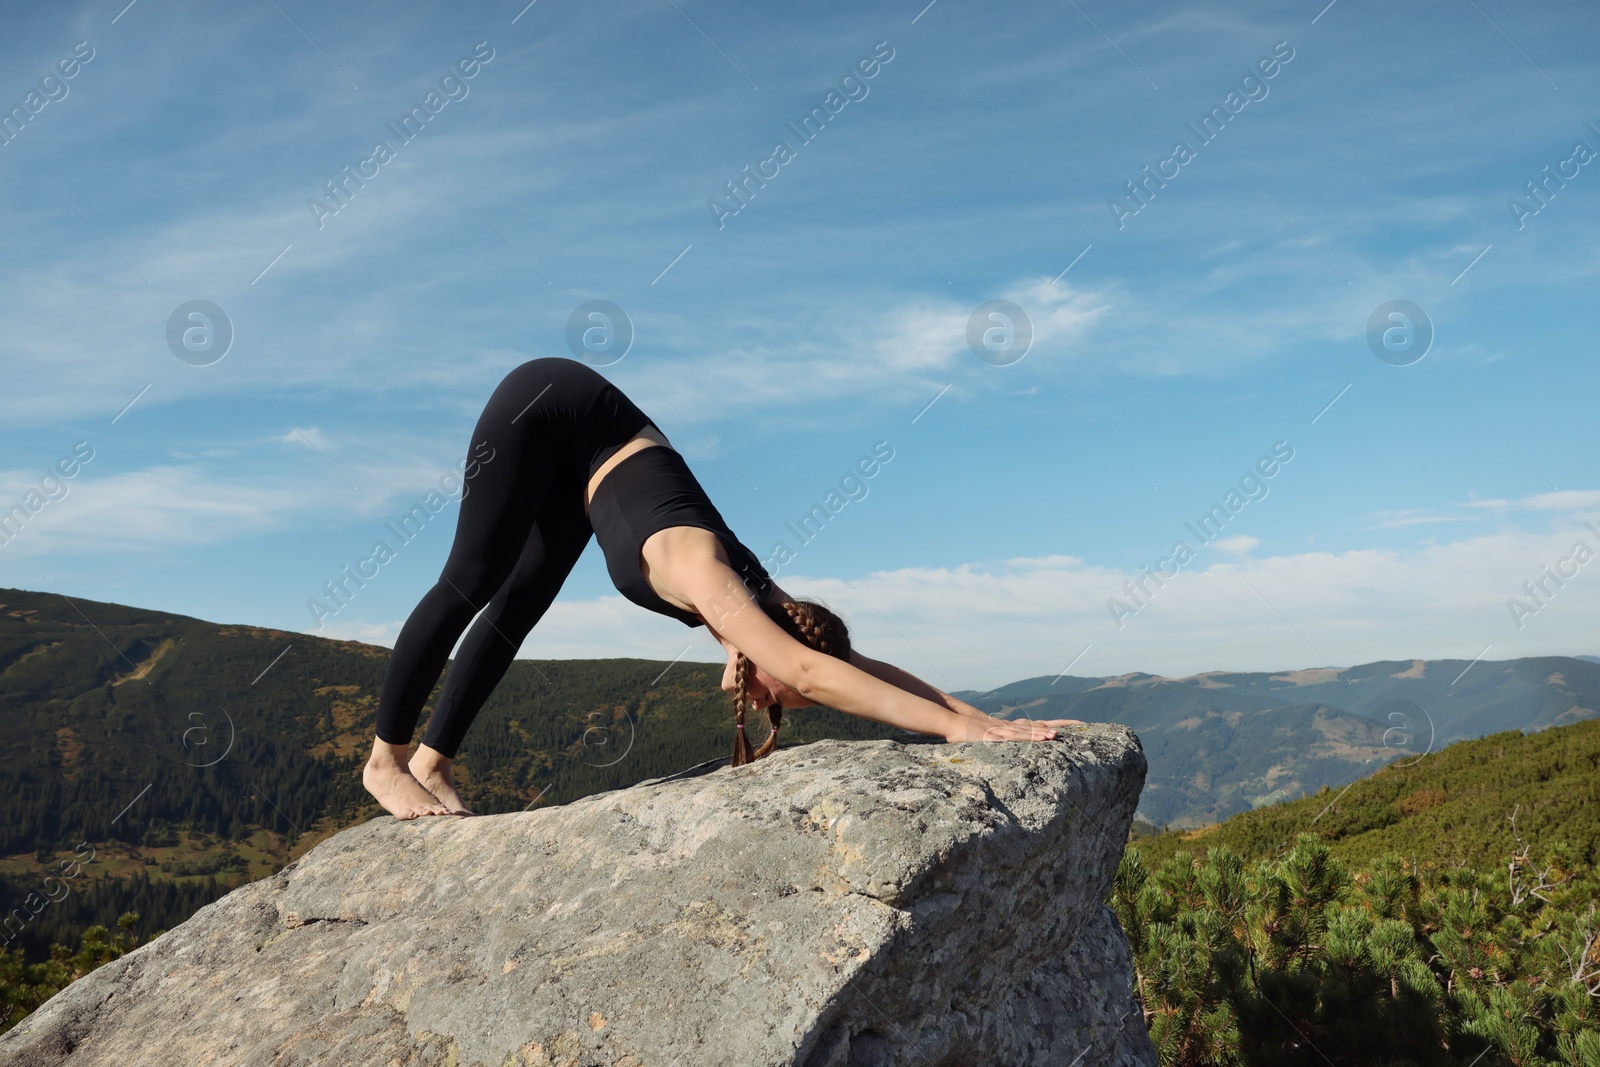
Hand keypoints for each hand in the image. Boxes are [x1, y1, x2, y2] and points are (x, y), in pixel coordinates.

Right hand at [943, 715, 1074, 742]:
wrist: (952, 722)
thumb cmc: (969, 733)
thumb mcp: (987, 738)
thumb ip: (998, 743)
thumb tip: (1009, 754)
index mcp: (1005, 729)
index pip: (1027, 728)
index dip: (1042, 729)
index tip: (1056, 733)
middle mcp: (1003, 728)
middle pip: (1026, 730)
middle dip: (1043, 732)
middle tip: (1058, 735)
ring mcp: (995, 731)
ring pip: (1017, 733)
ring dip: (1032, 735)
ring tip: (1048, 737)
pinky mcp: (986, 736)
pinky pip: (1001, 738)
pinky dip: (1013, 739)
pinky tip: (1022, 740)